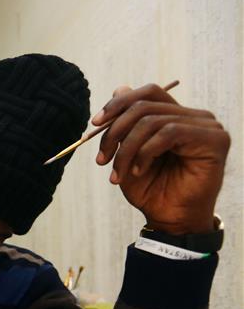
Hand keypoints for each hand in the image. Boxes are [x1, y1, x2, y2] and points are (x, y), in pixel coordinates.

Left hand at [93, 83, 229, 233]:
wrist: (170, 220)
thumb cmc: (152, 189)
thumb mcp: (128, 155)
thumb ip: (125, 124)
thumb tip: (119, 88)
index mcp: (175, 116)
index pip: (148, 93)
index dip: (118, 104)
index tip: (94, 124)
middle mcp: (193, 116)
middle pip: (146, 104)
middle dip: (115, 131)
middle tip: (101, 159)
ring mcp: (206, 126)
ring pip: (152, 121)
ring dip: (126, 149)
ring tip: (118, 174)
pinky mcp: (214, 139)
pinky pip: (170, 132)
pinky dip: (146, 152)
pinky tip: (138, 170)